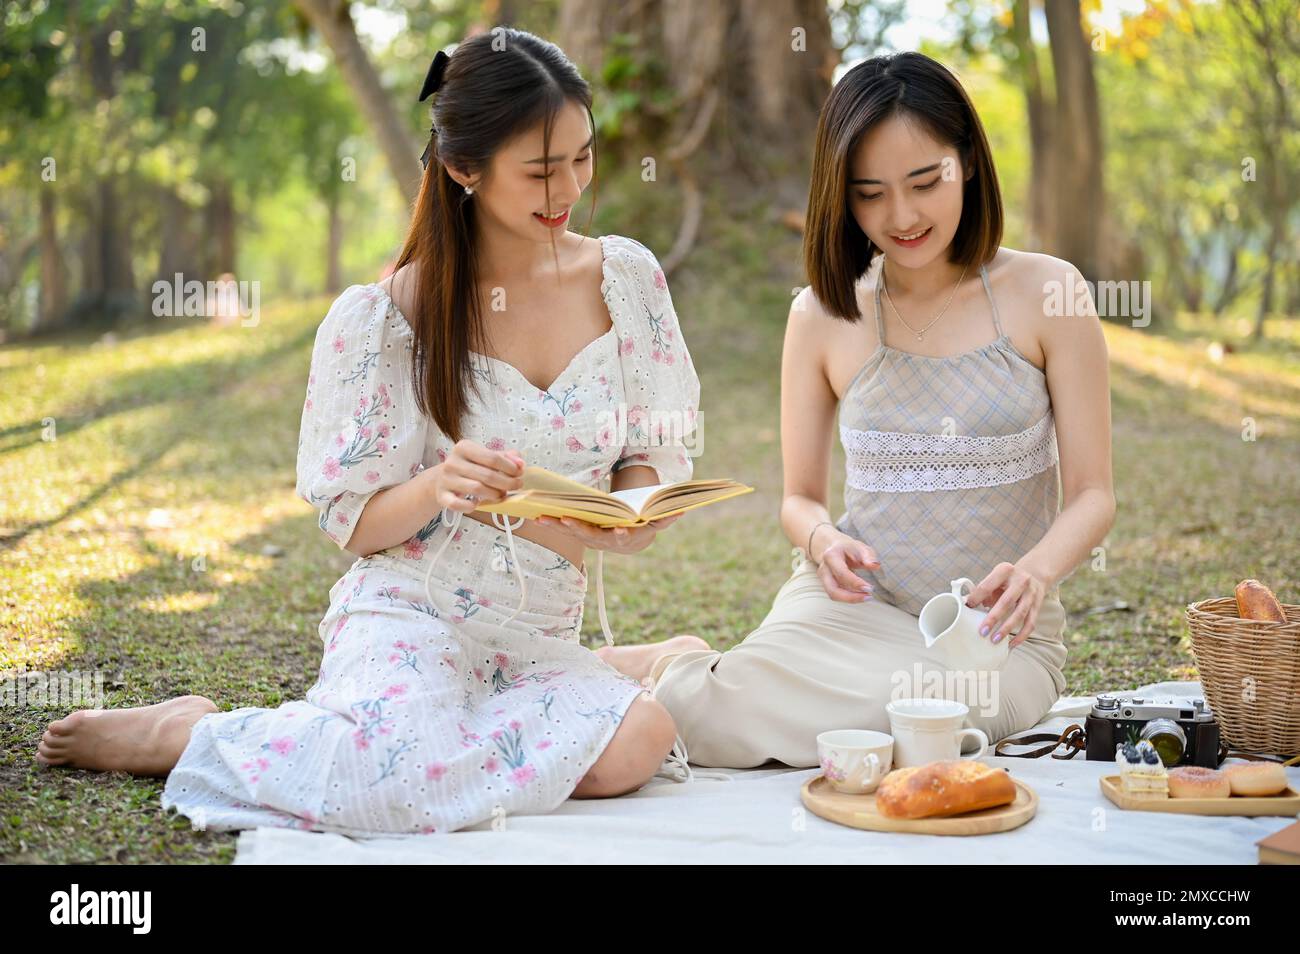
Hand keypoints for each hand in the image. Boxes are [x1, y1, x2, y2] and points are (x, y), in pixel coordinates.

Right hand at [431, 440, 523, 512]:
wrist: (441, 480)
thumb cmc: (468, 467)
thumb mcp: (485, 456)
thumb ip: (505, 457)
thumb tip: (520, 463)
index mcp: (464, 447)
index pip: (493, 458)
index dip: (510, 467)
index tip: (519, 473)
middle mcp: (452, 462)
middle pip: (488, 475)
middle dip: (507, 483)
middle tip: (516, 486)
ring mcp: (446, 479)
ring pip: (477, 489)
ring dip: (494, 495)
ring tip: (501, 495)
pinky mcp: (442, 496)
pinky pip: (458, 504)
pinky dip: (471, 506)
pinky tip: (478, 503)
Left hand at [534, 513, 680, 554]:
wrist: (628, 540)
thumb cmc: (641, 525)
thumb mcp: (655, 522)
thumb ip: (667, 518)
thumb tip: (682, 509)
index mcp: (624, 537)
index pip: (623, 537)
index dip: (622, 534)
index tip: (621, 529)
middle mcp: (605, 541)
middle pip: (590, 535)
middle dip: (578, 528)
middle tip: (565, 519)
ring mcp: (590, 538)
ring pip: (571, 533)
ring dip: (556, 525)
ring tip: (542, 516)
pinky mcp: (578, 532)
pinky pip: (562, 527)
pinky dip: (550, 521)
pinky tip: (536, 514)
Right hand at [813, 530, 880, 602]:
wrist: (833, 547)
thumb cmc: (849, 548)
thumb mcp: (860, 547)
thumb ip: (868, 556)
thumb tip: (875, 566)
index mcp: (831, 556)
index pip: (842, 574)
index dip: (856, 583)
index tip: (870, 588)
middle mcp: (824, 569)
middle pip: (832, 590)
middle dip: (851, 597)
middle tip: (868, 597)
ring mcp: (823, 578)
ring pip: (833, 595)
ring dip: (851, 599)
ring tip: (867, 597)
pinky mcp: (827, 585)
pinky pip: (837, 595)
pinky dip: (849, 597)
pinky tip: (861, 594)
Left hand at [964, 560, 1048, 647]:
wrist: (1034, 575)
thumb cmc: (1008, 579)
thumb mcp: (996, 578)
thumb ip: (984, 591)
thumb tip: (969, 605)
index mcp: (1005, 570)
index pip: (987, 586)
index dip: (976, 598)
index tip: (968, 608)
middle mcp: (1020, 581)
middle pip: (1006, 601)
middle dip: (993, 618)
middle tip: (982, 631)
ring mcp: (1031, 594)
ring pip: (1020, 614)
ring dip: (1007, 628)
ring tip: (995, 639)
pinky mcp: (1037, 605)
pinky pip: (1030, 623)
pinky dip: (1021, 635)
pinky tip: (1011, 644)